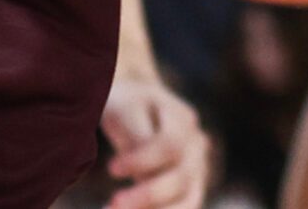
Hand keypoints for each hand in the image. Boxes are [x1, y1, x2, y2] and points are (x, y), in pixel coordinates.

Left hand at [101, 72, 211, 208]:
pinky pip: (182, 208)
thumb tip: (144, 177)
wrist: (137, 109)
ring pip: (189, 201)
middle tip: (111, 205)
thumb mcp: (126, 111)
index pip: (169, 146)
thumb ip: (137, 138)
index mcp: (183, 120)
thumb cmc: (126, 108)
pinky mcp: (190, 190)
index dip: (141, 161)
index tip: (110, 169)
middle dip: (147, 195)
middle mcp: (197, 147)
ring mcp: (197, 170)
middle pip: (181, 178)